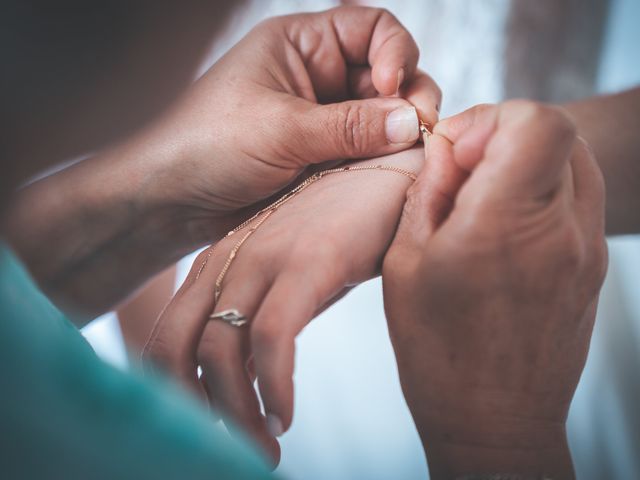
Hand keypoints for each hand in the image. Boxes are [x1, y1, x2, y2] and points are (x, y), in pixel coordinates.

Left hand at [142, 6, 439, 226]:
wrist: (170, 201)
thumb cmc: (208, 146)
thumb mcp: (281, 129)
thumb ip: (351, 126)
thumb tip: (413, 121)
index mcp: (301, 46)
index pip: (371, 30)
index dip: (394, 54)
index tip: (393, 87)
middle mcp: (317, 78)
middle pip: (387, 75)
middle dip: (407, 99)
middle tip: (417, 133)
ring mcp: (322, 120)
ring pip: (381, 118)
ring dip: (397, 135)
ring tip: (403, 160)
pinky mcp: (323, 158)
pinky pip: (365, 154)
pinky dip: (380, 163)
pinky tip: (384, 177)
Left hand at [143, 147, 423, 463]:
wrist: (395, 164)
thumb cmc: (349, 216)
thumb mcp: (298, 267)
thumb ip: (273, 309)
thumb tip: (256, 365)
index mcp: (224, 257)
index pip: (173, 334)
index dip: (178, 389)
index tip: (208, 426)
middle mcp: (234, 256)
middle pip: (179, 347)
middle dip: (195, 409)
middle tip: (232, 450)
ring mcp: (267, 255)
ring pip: (221, 351)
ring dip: (237, 412)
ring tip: (264, 448)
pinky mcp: (308, 258)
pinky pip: (273, 339)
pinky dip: (273, 387)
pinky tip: (286, 414)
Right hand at [382, 101, 606, 478]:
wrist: (494, 421)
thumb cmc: (437, 351)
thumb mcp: (405, 264)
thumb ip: (429, 191)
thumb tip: (446, 148)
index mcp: (504, 225)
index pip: (536, 122)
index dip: (494, 118)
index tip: (460, 150)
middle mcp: (561, 230)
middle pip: (559, 133)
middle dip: (507, 134)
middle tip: (468, 170)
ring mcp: (588, 250)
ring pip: (576, 161)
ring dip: (530, 160)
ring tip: (488, 196)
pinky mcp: (595, 266)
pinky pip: (580, 199)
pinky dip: (545, 191)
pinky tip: (507, 226)